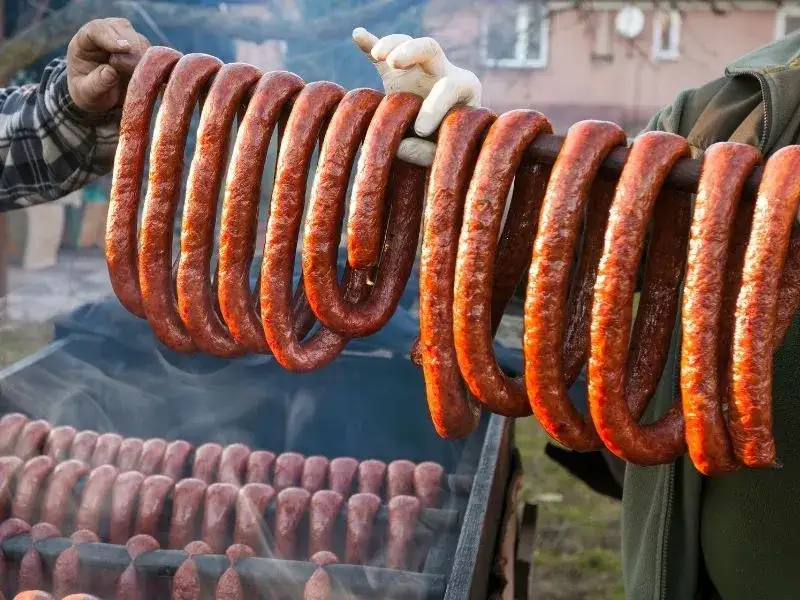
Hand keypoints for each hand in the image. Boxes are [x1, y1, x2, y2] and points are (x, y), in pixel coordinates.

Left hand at [67, 18, 150, 113]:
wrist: (101, 96)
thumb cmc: (89, 92)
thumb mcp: (86, 93)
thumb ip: (96, 83)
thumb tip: (111, 72)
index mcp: (84, 41)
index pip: (97, 29)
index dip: (110, 36)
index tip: (125, 48)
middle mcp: (105, 34)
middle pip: (122, 30)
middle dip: (133, 49)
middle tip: (139, 70)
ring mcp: (124, 38)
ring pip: (140, 40)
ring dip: (145, 58)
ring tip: (144, 78)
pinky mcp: (140, 48)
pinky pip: (151, 51)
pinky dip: (154, 63)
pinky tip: (153, 77)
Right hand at [353, 28, 481, 167]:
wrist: (437, 143)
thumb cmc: (446, 148)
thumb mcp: (442, 154)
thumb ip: (427, 153)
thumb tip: (400, 146)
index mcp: (463, 88)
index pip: (449, 87)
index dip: (434, 107)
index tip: (419, 130)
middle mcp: (442, 71)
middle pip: (429, 48)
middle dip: (412, 51)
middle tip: (394, 62)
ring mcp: (417, 69)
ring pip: (405, 44)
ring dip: (390, 45)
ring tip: (377, 55)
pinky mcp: (396, 73)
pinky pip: (382, 56)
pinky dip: (370, 44)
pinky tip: (357, 35)